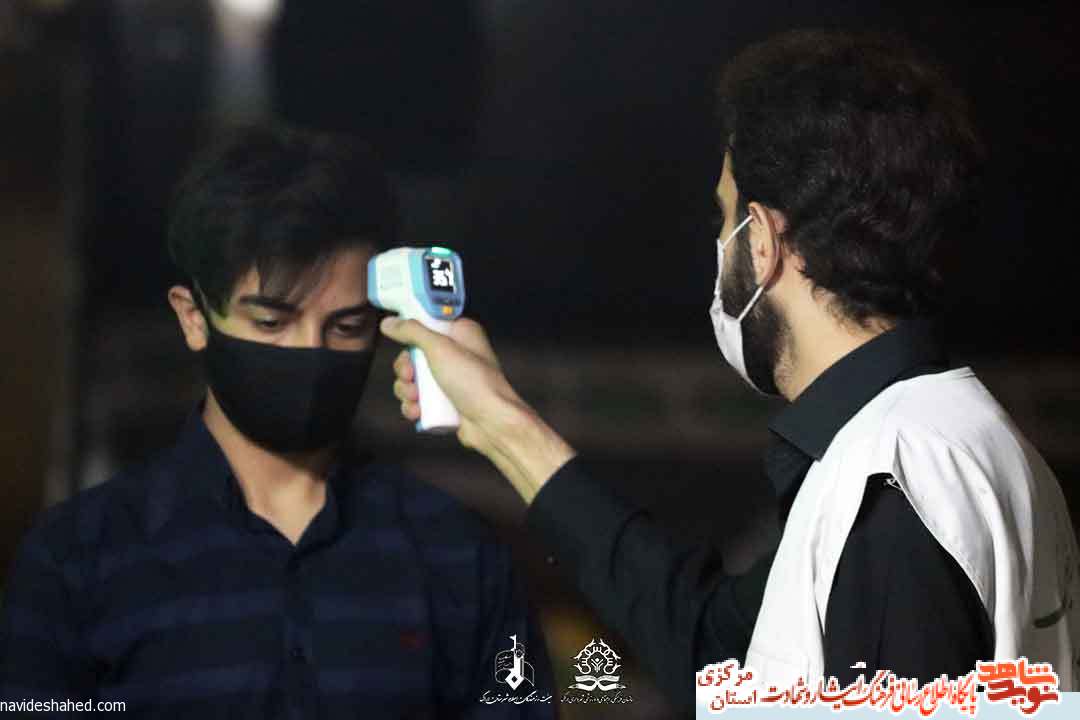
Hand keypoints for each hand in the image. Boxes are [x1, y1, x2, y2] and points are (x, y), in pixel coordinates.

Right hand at [380, 316, 575, 502]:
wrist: (491, 423)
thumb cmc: (474, 382)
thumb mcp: (439, 348)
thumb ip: (412, 331)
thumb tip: (389, 322)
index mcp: (460, 333)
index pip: (428, 323)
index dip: (413, 333)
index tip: (405, 342)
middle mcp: (456, 354)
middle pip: (414, 354)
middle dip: (406, 369)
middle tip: (410, 376)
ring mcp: (450, 379)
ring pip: (413, 379)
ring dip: (407, 390)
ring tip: (416, 398)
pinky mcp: (445, 401)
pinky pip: (419, 399)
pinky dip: (413, 406)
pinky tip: (418, 411)